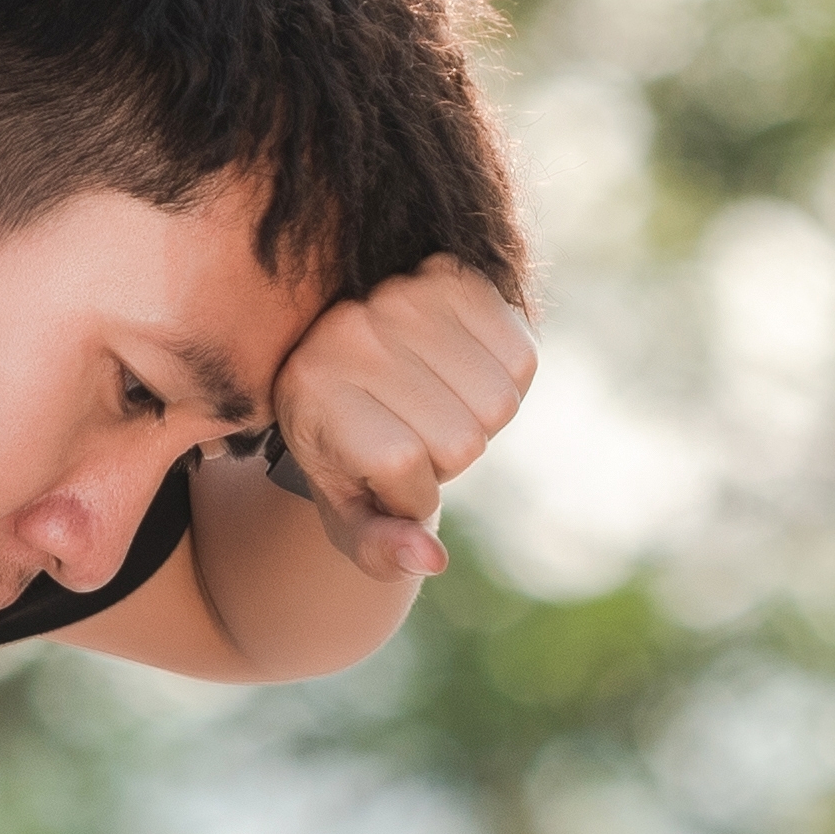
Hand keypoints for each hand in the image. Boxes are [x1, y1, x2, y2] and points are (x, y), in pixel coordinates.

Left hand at [262, 266, 537, 582]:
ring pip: (497, 401)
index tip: (387, 478)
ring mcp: (400, 295)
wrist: (356, 376)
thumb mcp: (349, 516)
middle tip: (416, 436)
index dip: (413, 492)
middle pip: (461, 437)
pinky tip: (464, 373)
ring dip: (480, 420)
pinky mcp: (450, 275)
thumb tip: (431, 558)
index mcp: (312, 391)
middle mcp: (349, 332)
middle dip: (449, 458)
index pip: (403, 462)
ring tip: (439, 406)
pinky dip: (507, 378)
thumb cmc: (347, 457)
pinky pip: (521, 354)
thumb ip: (380, 548)